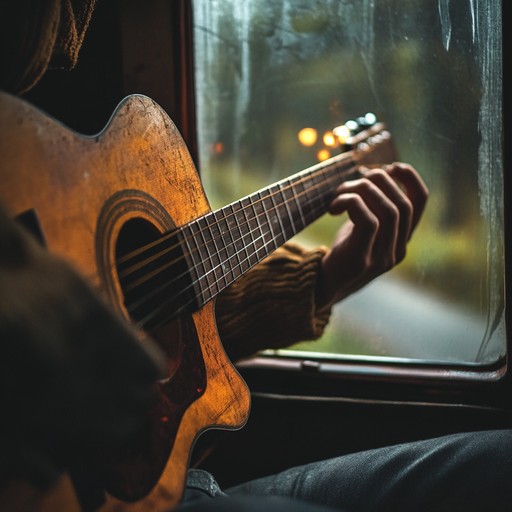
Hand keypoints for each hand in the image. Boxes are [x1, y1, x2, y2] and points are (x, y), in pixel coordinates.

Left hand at [316, 162, 428, 309]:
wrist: (322, 287)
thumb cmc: (341, 252)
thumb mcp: (363, 229)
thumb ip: (375, 209)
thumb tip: (375, 175)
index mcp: (401, 240)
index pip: (420, 202)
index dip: (410, 178)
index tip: (390, 166)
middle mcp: (397, 251)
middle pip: (403, 204)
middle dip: (380, 181)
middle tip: (355, 179)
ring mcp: (382, 258)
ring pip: (388, 210)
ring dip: (362, 191)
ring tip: (341, 193)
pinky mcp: (361, 260)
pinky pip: (369, 221)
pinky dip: (351, 203)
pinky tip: (334, 207)